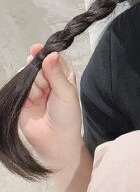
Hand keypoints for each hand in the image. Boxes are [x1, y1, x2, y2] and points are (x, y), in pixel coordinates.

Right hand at [17, 43, 82, 173]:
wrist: (56, 142)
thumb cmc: (68, 117)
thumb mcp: (66, 93)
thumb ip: (56, 74)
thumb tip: (51, 54)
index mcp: (63, 77)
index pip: (53, 60)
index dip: (47, 54)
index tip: (38, 48)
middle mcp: (48, 81)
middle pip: (38, 66)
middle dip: (39, 71)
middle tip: (45, 83)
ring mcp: (35, 90)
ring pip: (28, 75)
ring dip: (33, 82)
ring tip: (40, 95)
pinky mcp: (23, 100)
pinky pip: (19, 87)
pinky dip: (23, 88)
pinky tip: (29, 95)